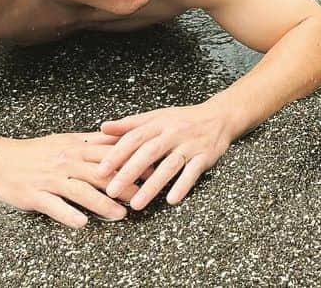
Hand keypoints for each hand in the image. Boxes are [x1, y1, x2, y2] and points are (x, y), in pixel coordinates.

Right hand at [0, 132, 133, 227]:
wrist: (0, 160)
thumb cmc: (37, 151)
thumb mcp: (67, 139)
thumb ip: (93, 141)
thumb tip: (120, 137)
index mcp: (76, 147)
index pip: (110, 153)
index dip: (132, 161)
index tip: (152, 169)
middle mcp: (67, 162)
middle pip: (100, 173)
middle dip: (124, 185)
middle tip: (143, 195)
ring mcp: (51, 179)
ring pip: (81, 191)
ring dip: (102, 204)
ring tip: (119, 215)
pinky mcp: (35, 195)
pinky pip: (54, 206)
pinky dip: (68, 214)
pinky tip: (82, 223)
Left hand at [98, 104, 230, 209]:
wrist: (220, 116)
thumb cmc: (183, 119)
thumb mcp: (157, 117)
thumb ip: (130, 124)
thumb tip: (103, 128)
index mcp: (159, 123)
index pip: (134, 137)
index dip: (117, 154)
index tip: (100, 171)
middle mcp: (174, 133)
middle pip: (150, 152)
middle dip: (130, 172)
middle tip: (112, 191)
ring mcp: (191, 144)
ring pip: (170, 165)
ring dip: (153, 185)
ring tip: (136, 204)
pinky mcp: (205, 156)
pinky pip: (193, 172)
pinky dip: (183, 185)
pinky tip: (171, 199)